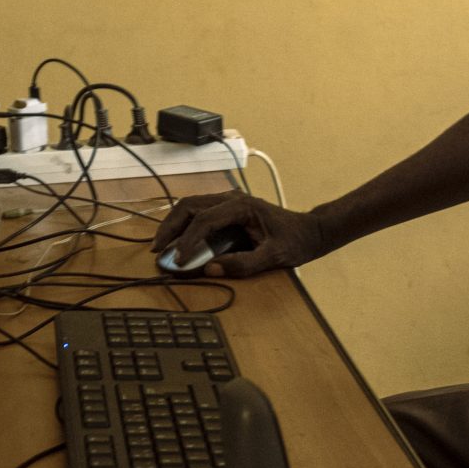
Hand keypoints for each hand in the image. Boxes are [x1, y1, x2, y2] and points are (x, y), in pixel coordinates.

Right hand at [151, 192, 332, 278]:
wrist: (311, 230)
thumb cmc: (296, 242)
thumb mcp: (274, 257)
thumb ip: (244, 264)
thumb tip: (211, 269)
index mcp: (242, 206)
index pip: (204, 219)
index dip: (187, 240)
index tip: (178, 260)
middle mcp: (232, 198)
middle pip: (190, 205)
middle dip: (170, 227)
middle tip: (157, 249)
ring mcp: (229, 201)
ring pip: (191, 206)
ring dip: (174, 224)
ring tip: (162, 246)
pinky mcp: (229, 209)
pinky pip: (199, 212)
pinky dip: (184, 225)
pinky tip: (178, 241)